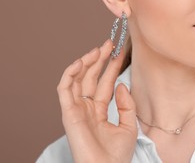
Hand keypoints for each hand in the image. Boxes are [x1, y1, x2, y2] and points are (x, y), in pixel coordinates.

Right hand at [57, 40, 136, 162]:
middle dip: (100, 59)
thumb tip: (121, 85)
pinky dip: (70, 74)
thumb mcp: (129, 126)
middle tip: (110, 43)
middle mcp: (86, 107)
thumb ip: (126, 105)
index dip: (112, 67)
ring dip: (86, 62)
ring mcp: (76, 109)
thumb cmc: (117, 155)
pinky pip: (65, 89)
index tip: (121, 51)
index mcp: (99, 110)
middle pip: (91, 77)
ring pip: (77, 79)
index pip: (105, 83)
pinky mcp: (68, 113)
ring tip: (99, 49)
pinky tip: (82, 62)